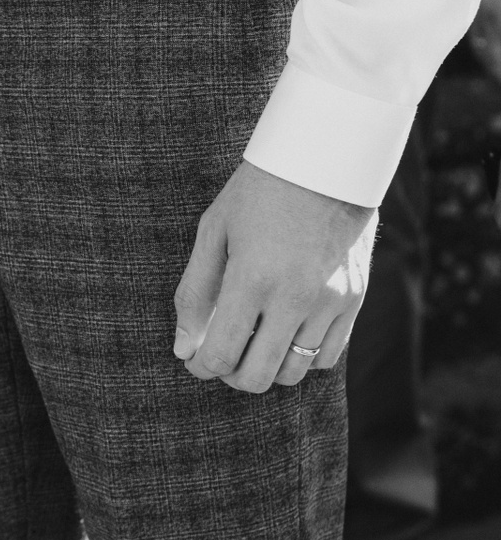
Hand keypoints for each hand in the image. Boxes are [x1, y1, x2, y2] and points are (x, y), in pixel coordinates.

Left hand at [173, 161, 375, 391]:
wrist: (326, 164)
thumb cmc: (258, 194)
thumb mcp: (213, 234)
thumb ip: (194, 294)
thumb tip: (183, 349)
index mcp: (253, 279)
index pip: (222, 354)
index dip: (202, 367)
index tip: (195, 359)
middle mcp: (295, 298)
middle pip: (258, 376)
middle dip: (231, 375)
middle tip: (221, 356)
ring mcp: (331, 302)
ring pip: (295, 372)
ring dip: (267, 368)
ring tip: (252, 343)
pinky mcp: (355, 300)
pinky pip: (327, 356)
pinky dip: (301, 357)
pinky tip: (284, 334)